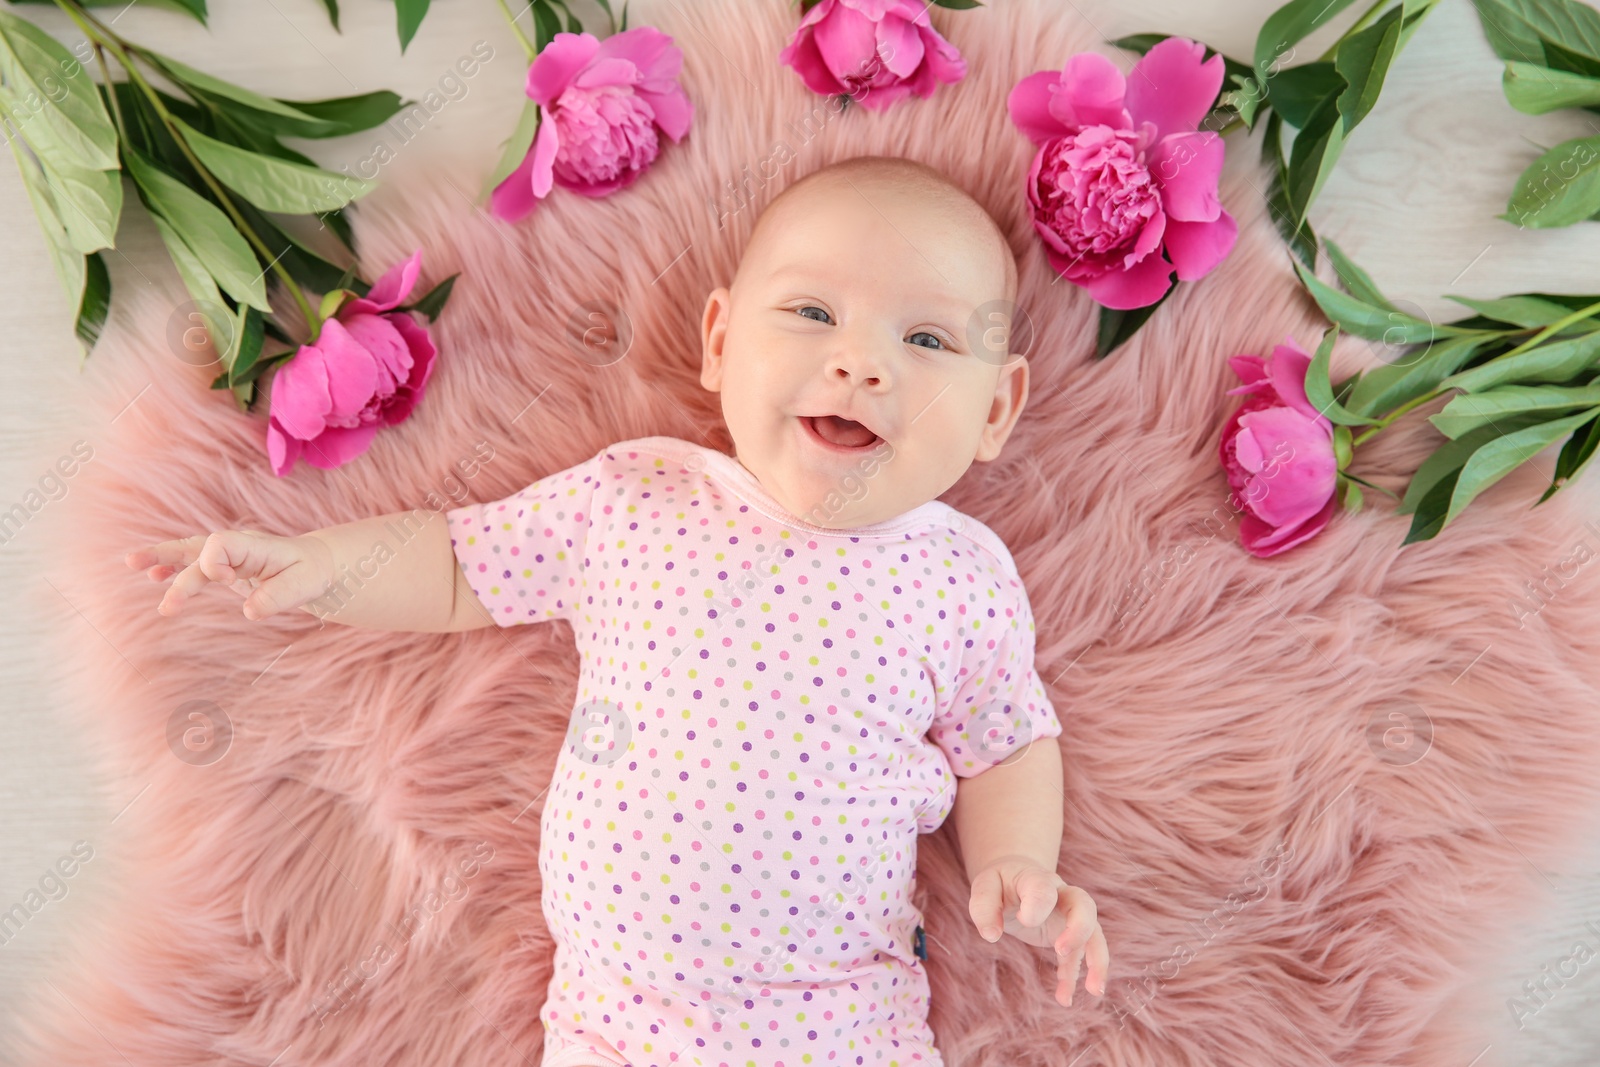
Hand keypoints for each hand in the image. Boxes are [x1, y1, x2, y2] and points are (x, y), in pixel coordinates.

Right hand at [125, 530, 333, 620]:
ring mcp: (229, 558)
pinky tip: (154, 577)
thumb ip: (278, 597)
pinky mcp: (227, 570)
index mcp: (254, 546)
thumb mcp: (305, 586)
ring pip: (190, 554)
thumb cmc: (312, 573)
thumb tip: (249, 612)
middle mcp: (237, 548)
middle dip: (167, 554)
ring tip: (133, 564)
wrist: (319, 567)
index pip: (219, 544)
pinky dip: (176, 570)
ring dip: (162, 559)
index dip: (213, 563)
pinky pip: (196, 568)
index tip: (226, 582)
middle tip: (137, 566)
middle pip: (196, 547)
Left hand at [968, 856, 1109, 1007]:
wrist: (1016, 878)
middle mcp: (1061, 895)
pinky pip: (1079, 956)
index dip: (1036, 906)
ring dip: (1096, 962)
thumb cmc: (1000, 884)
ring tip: (1094, 991)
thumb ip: (984, 907)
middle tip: (1061, 950)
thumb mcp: (985, 887)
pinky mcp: (1068, 935)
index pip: (1045, 890)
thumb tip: (991, 935)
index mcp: (1038, 880)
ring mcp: (1069, 916)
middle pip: (1085, 905)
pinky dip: (1074, 977)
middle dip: (1078, 929)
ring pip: (1093, 934)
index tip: (1021, 920)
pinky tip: (1064, 997)